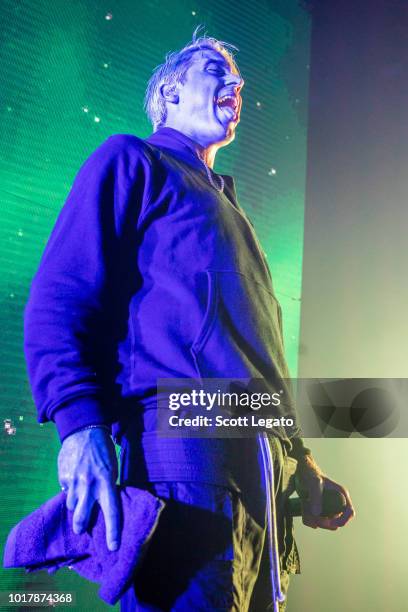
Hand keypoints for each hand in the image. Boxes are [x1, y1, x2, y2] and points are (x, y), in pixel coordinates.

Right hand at [58, 427, 119, 550]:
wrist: (84, 430)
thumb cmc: (103, 451)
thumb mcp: (112, 468)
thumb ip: (107, 486)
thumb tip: (103, 503)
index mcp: (107, 482)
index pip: (112, 511)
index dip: (113, 532)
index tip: (113, 547)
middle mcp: (90, 484)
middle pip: (81, 516)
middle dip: (80, 525)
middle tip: (81, 529)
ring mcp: (74, 480)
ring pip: (71, 504)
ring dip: (75, 504)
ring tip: (80, 494)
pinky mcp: (63, 476)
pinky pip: (65, 489)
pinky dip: (69, 488)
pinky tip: (74, 477)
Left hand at [295, 454, 354, 530]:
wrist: (300, 471)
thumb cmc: (310, 473)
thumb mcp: (314, 483)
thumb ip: (316, 496)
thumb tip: (316, 514)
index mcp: (341, 495)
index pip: (349, 513)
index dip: (342, 520)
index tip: (329, 521)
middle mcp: (336, 502)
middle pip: (335, 523)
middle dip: (322, 522)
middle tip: (311, 513)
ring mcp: (327, 507)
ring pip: (323, 524)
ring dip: (312, 519)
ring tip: (305, 504)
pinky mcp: (318, 510)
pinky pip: (315, 522)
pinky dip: (308, 519)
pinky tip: (303, 507)